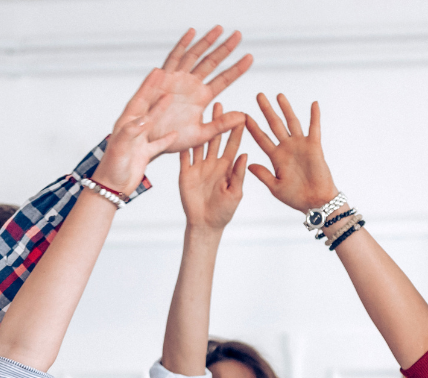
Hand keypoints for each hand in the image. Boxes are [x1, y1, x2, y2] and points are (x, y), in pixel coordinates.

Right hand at [94, 26, 253, 192]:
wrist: (150, 142)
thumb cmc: (173, 140)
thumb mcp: (201, 135)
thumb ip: (221, 125)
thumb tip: (243, 117)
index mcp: (202, 98)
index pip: (224, 80)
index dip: (237, 69)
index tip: (250, 57)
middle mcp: (192, 85)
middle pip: (212, 62)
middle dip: (225, 48)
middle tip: (238, 35)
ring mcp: (179, 79)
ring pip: (196, 56)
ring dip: (207, 42)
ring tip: (220, 30)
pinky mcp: (165, 78)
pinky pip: (174, 58)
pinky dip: (183, 45)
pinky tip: (192, 32)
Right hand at [180, 104, 246, 229]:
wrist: (205, 225)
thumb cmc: (224, 212)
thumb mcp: (235, 193)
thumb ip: (238, 174)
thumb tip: (245, 154)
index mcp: (226, 168)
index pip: (232, 145)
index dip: (236, 131)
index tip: (242, 116)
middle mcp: (212, 163)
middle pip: (215, 138)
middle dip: (217, 122)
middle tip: (219, 103)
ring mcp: (198, 166)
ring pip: (199, 142)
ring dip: (200, 127)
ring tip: (201, 111)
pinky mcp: (185, 172)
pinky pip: (183, 155)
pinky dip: (182, 143)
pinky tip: (181, 128)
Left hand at [245, 94, 338, 212]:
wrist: (316, 203)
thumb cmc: (296, 198)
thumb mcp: (275, 188)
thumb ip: (263, 175)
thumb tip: (248, 164)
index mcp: (276, 158)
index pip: (261, 139)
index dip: (252, 128)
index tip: (242, 116)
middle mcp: (287, 148)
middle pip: (274, 125)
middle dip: (266, 110)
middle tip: (259, 95)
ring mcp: (300, 146)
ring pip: (291, 122)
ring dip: (286, 109)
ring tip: (279, 95)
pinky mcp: (314, 146)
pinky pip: (314, 128)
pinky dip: (315, 116)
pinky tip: (314, 104)